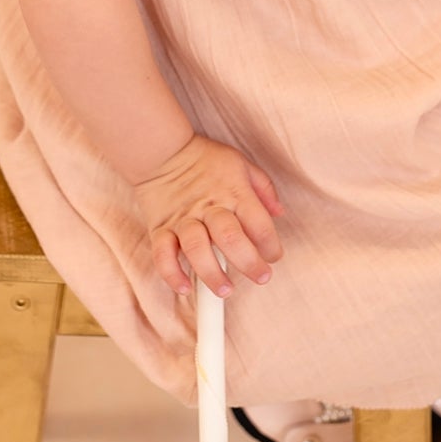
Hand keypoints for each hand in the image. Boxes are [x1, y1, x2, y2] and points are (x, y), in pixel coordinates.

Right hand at [131, 131, 285, 299]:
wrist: (162, 151)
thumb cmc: (205, 159)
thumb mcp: (241, 163)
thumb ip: (263, 187)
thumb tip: (279, 213)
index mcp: (234, 192)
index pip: (259, 223)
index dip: (271, 245)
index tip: (273, 257)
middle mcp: (210, 207)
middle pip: (230, 238)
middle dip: (249, 263)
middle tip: (261, 277)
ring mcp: (183, 219)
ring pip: (197, 248)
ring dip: (212, 274)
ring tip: (226, 290)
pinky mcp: (161, 227)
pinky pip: (163, 254)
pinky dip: (172, 273)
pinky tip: (184, 288)